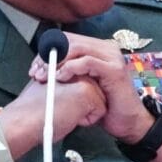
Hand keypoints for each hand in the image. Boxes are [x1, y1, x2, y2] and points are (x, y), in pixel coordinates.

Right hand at [0, 67, 106, 158]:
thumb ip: (64, 81)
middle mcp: (76, 70)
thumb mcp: (49, 87)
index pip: (87, 84)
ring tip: (63, 110)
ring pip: (100, 101)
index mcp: (67, 67)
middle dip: (82, 105)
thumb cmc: (33, 110)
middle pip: (96, 92)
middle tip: (60, 107)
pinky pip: (99, 112)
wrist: (23, 121)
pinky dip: (86, 120)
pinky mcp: (88, 93)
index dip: (75, 99)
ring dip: (84, 112)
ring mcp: (84, 80)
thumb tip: (75, 87)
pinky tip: (69, 116)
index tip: (60, 103)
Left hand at [37, 35, 154, 143]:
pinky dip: (70, 68)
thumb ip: (68, 72)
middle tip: (37, 72)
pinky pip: (87, 61)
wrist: (127, 122)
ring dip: (56, 61)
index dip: (47, 50)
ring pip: (77, 48)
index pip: (67, 39)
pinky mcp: (114, 69)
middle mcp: (106, 48)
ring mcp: (112, 57)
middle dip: (48, 56)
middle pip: (70, 41)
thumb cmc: (104, 106)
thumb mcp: (82, 85)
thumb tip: (43, 66)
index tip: (35, 67)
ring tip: (46, 76)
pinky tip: (61, 78)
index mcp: (97, 49)